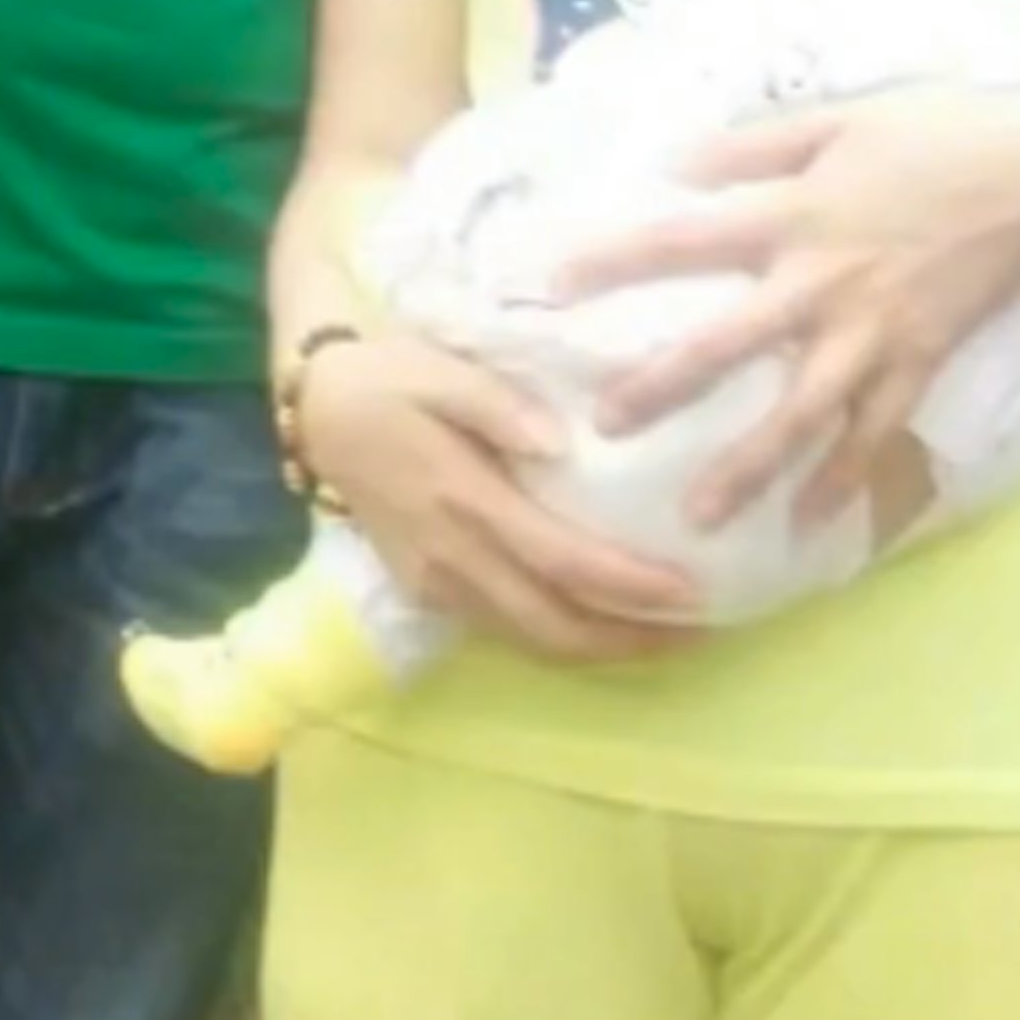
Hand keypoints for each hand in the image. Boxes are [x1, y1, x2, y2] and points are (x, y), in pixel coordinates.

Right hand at [297, 328, 700, 663]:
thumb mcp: (442, 369)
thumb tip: (560, 444)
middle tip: (702, 631)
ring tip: (668, 636)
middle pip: (554, 627)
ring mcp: (436, 583)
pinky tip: (602, 624)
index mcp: (464, 501)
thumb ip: (499, 406)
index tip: (694, 592)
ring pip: (530, 642)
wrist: (317, 409)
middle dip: (631, 641)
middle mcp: (452, 558)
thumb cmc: (390, 377)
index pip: (563, 563)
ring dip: (601, 650)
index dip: (630, 588)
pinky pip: (505, 631)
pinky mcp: (427, 590)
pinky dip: (561, 638)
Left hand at [554, 83, 1019, 532]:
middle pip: (729, 344)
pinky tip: (808, 521)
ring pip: (801, 412)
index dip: (618, 260)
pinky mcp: (921, 359)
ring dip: (749, 465)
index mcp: (797, 212)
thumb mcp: (840, 116)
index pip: (687, 240)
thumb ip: (754, 147)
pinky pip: (876, 431)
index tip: (553, 284)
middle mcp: (825, 281)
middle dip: (663, 387)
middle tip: (604, 427)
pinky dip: (845, 479)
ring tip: (699, 515)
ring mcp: (875, 330)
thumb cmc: (939, 130)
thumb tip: (675, 165)